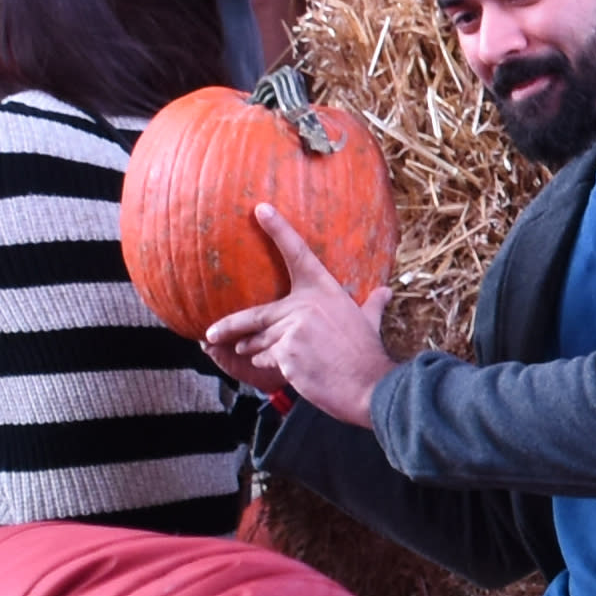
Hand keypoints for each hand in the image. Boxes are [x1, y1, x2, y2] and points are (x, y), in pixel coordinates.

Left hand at [195, 204, 393, 422]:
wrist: (369, 386)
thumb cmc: (367, 353)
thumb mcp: (368, 322)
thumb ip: (371, 304)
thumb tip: (385, 292)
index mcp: (324, 290)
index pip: (298, 253)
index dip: (279, 230)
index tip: (261, 210)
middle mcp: (305, 305)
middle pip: (255, 315)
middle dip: (230, 327)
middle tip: (211, 334)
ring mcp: (294, 329)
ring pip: (260, 341)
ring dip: (256, 349)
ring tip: (257, 354)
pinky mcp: (286, 353)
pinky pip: (267, 358)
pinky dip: (270, 364)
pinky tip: (286, 371)